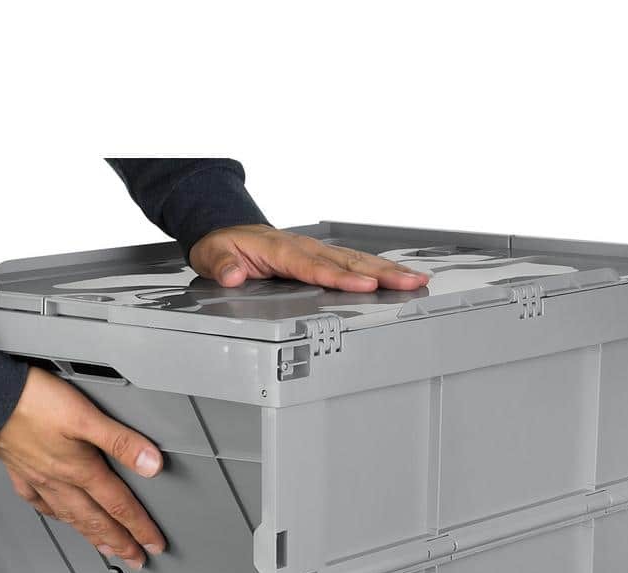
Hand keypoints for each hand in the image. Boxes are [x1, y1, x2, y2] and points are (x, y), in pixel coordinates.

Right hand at [0, 367, 165, 568]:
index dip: (140, 528)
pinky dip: (52, 513)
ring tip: (105, 549)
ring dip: (91, 535)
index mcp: (80, 469)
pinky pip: (39, 502)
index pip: (119, 506)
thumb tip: (151, 464)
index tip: (153, 545)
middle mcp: (60, 480)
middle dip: (120, 543)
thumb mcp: (86, 416)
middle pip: (96, 519)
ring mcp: (38, 478)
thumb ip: (121, 441)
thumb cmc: (31, 402)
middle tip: (134, 559)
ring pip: (70, 516)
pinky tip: (55, 514)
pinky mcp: (19, 469)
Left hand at [189, 224, 429, 291]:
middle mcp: (303, 247)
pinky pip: (352, 262)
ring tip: (416, 280)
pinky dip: (377, 269)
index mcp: (279, 250)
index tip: (364, 286)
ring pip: (356, 260)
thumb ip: (222, 266)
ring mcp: (315, 250)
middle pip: (347, 262)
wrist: (227, 232)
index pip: (314, 267)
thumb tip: (233, 275)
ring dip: (387, 271)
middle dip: (380, 274)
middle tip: (409, 282)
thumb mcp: (211, 255)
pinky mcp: (321, 257)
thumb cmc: (223, 246)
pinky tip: (398, 277)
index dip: (340, 277)